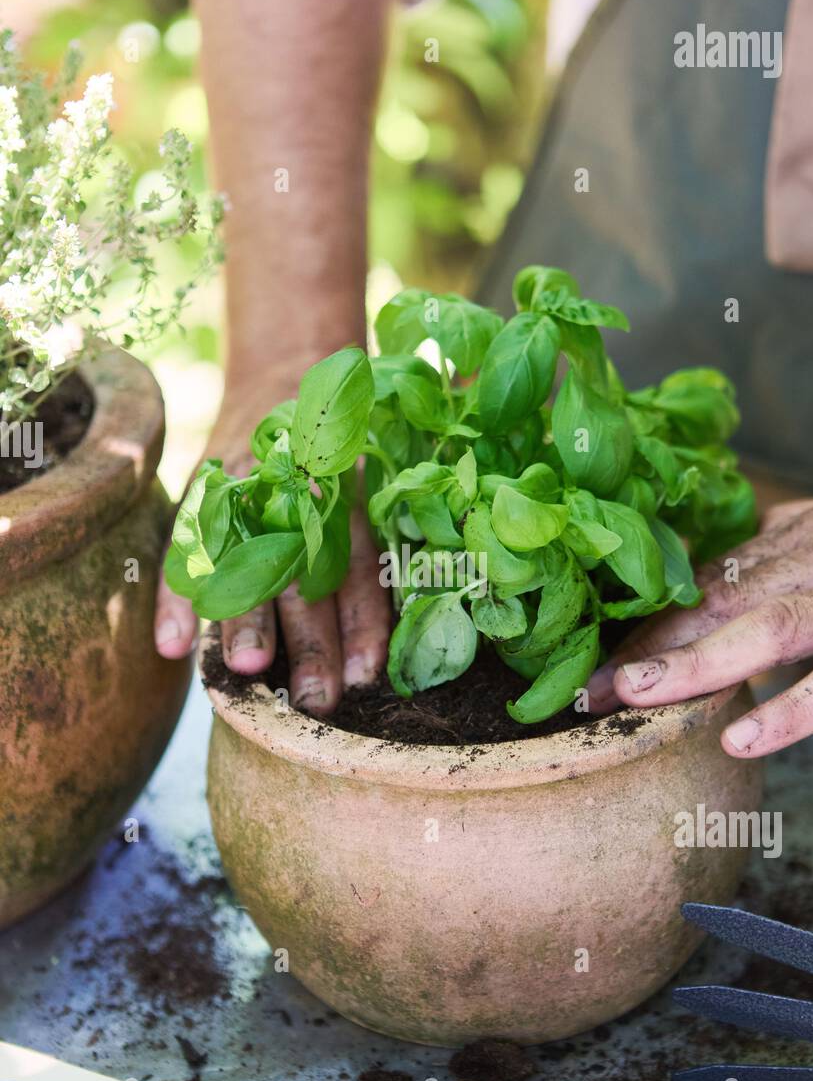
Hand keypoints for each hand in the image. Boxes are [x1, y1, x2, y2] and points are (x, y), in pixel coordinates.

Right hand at [154, 434, 391, 714]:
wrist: (281, 384)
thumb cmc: (328, 470)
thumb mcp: (357, 501)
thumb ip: (361, 569)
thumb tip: (373, 663)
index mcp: (344, 512)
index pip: (357, 575)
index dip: (363, 626)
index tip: (364, 675)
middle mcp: (298, 508)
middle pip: (305, 580)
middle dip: (311, 641)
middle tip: (315, 696)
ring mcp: (246, 501)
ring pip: (246, 566)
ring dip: (247, 622)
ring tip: (247, 669)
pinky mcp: (202, 500)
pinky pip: (183, 551)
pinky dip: (175, 599)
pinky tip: (171, 644)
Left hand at [587, 482, 812, 756]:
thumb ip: (773, 551)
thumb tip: (696, 571)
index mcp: (803, 539)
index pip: (710, 580)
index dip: (648, 619)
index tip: (593, 658)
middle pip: (725, 598)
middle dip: (652, 643)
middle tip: (592, 689)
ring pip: (775, 629)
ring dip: (699, 664)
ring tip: (638, 696)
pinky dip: (792, 711)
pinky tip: (741, 740)